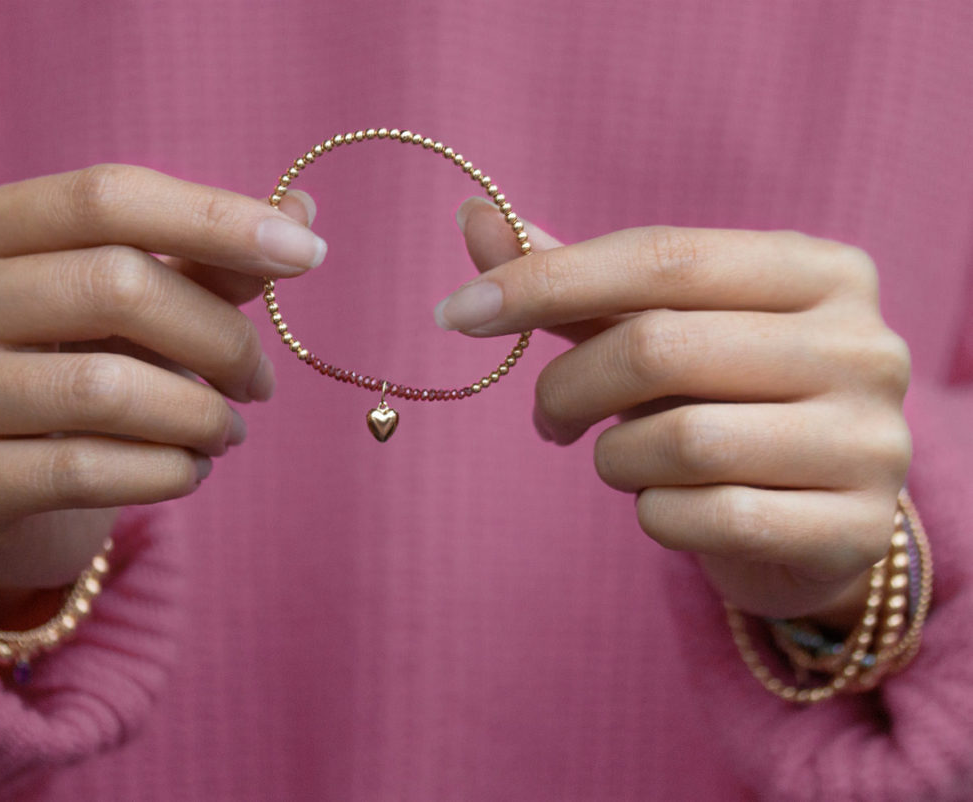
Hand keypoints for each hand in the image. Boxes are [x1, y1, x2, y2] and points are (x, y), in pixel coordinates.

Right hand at [0, 164, 324, 600]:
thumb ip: (208, 261)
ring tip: (229, 432)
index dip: (215, 217)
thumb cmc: (80, 370)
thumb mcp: (136, 307)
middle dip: (219, 336)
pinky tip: (192, 471)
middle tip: (261, 381)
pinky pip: (85, 471)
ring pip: (104, 389)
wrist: (3, 488)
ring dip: (200, 415)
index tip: (307, 252)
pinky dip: (166, 472)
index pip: (107, 196)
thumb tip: (303, 208)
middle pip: (113, 285)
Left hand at [444, 198, 910, 620]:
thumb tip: (475, 215)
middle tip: (546, 417)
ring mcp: (872, 441)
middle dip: (568, 387)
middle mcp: (862, 345)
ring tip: (622, 461)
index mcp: (818, 271)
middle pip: (658, 346)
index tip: (458, 313)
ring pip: (679, 442)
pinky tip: (668, 509)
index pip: (661, 256)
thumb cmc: (723, 406)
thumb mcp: (658, 331)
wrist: (813, 523)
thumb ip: (576, 282)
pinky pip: (706, 519)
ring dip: (614, 458)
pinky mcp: (854, 528)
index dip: (544, 280)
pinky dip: (656, 517)